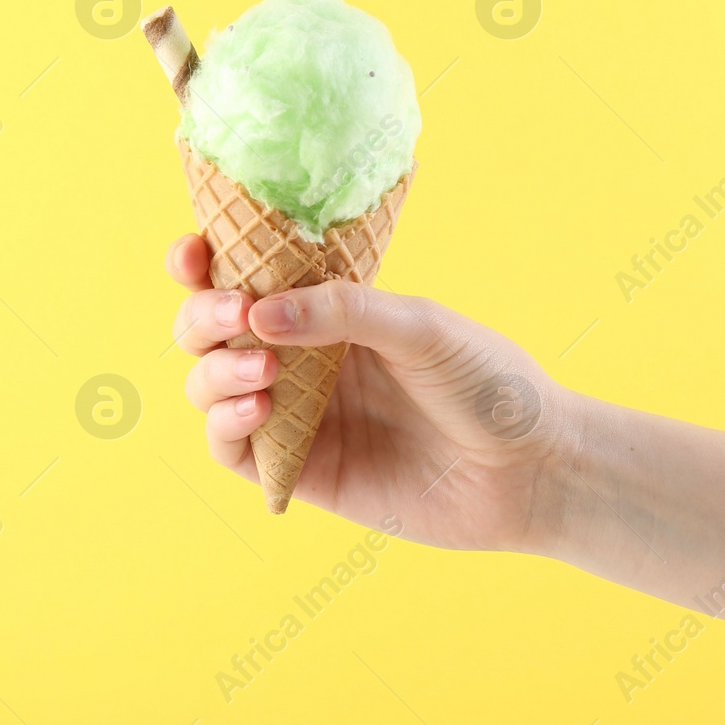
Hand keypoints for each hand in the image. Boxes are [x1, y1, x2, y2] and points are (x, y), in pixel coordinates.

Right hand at [165, 234, 580, 551]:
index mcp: (330, 309)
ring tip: (263, 371)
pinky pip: (232, 449)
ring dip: (215, 370)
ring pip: (209, 386)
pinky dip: (225, 425)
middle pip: (211, 329)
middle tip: (237, 313)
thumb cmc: (489, 383)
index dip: (204, 261)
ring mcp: (299, 415)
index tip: (194, 252)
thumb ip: (342, 311)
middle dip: (203, 315)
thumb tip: (258, 310)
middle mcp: (304, 358)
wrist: (530, 470)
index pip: (246, 275)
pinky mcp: (302, 472)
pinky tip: (259, 410)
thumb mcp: (420, 326)